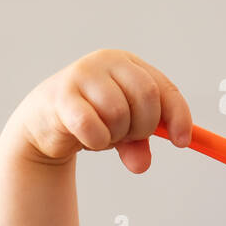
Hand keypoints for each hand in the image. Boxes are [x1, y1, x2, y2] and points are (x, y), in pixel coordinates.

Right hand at [11, 49, 192, 172]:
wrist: (43, 124)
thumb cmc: (89, 119)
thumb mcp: (121, 131)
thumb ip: (137, 145)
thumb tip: (141, 164)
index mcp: (127, 63)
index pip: (164, 88)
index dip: (178, 116)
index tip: (182, 142)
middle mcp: (106, 61)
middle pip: (147, 96)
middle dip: (143, 127)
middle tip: (129, 138)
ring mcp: (82, 74)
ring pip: (119, 113)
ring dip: (116, 135)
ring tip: (103, 134)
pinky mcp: (61, 95)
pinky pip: (92, 125)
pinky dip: (96, 140)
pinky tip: (88, 139)